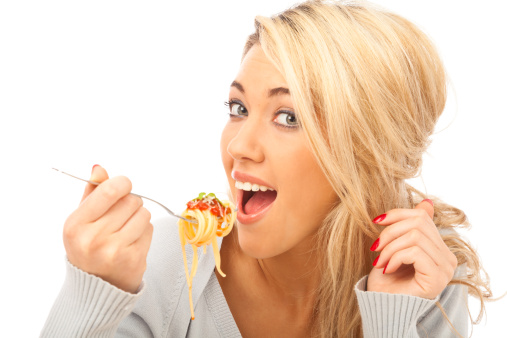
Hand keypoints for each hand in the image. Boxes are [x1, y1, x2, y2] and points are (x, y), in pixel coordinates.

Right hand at [63, 165, 152, 292]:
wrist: (96, 287)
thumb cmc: (88, 247)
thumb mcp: (81, 220)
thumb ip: (91, 193)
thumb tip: (99, 168)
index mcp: (77, 225)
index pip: (110, 190)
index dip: (123, 183)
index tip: (123, 186)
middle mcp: (94, 238)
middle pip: (131, 200)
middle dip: (130, 203)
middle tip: (121, 215)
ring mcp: (115, 250)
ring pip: (144, 214)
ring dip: (139, 217)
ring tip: (126, 229)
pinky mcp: (134, 259)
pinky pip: (150, 230)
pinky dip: (144, 231)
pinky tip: (131, 241)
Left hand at [366, 200, 457, 298]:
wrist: (383, 305)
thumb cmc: (388, 278)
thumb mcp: (396, 245)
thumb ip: (411, 227)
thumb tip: (426, 202)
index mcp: (439, 247)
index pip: (421, 216)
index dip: (397, 214)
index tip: (377, 221)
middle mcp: (448, 257)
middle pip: (418, 224)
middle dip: (390, 232)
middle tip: (375, 248)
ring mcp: (445, 269)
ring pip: (415, 237)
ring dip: (390, 247)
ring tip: (380, 261)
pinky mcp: (437, 278)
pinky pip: (415, 252)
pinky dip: (396, 257)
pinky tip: (388, 268)